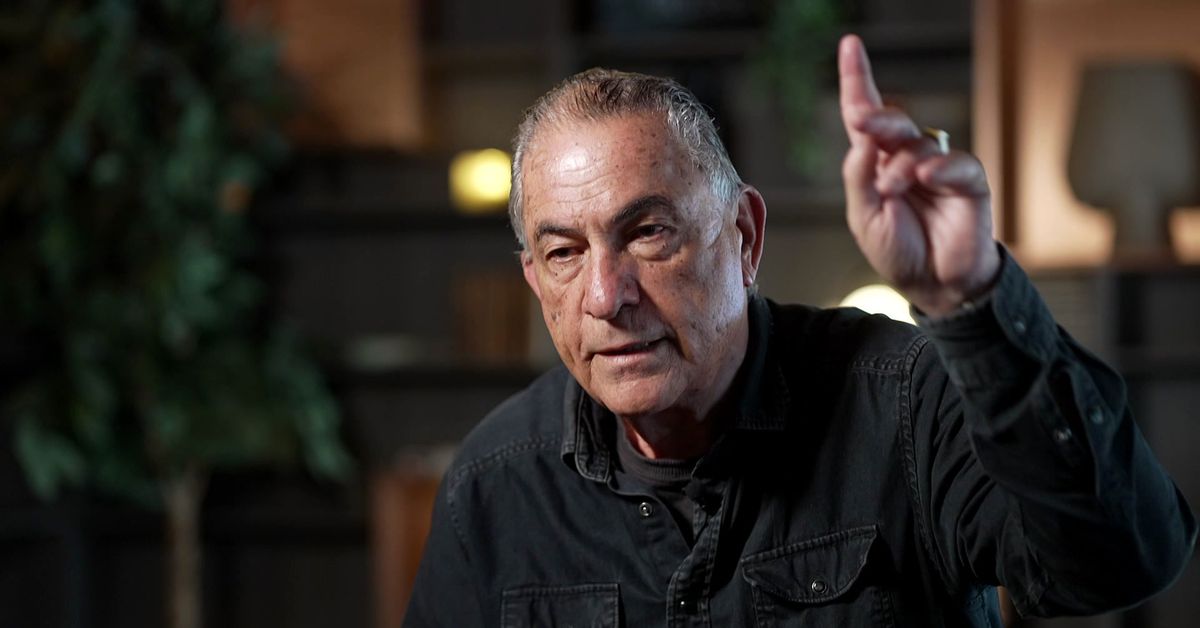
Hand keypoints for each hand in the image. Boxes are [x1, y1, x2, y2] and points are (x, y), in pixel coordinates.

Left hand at [838, 34, 1000, 316]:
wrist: (933, 286)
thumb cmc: (898, 250)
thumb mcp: (864, 218)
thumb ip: (859, 178)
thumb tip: (860, 139)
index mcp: (877, 162)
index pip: (865, 115)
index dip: (858, 81)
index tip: (850, 44)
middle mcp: (907, 157)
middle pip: (892, 121)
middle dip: (877, 117)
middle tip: (863, 121)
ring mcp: (939, 167)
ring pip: (919, 143)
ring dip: (901, 164)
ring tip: (893, 189)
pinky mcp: (969, 183)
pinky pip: (958, 163)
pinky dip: (940, 167)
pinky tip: (925, 177)